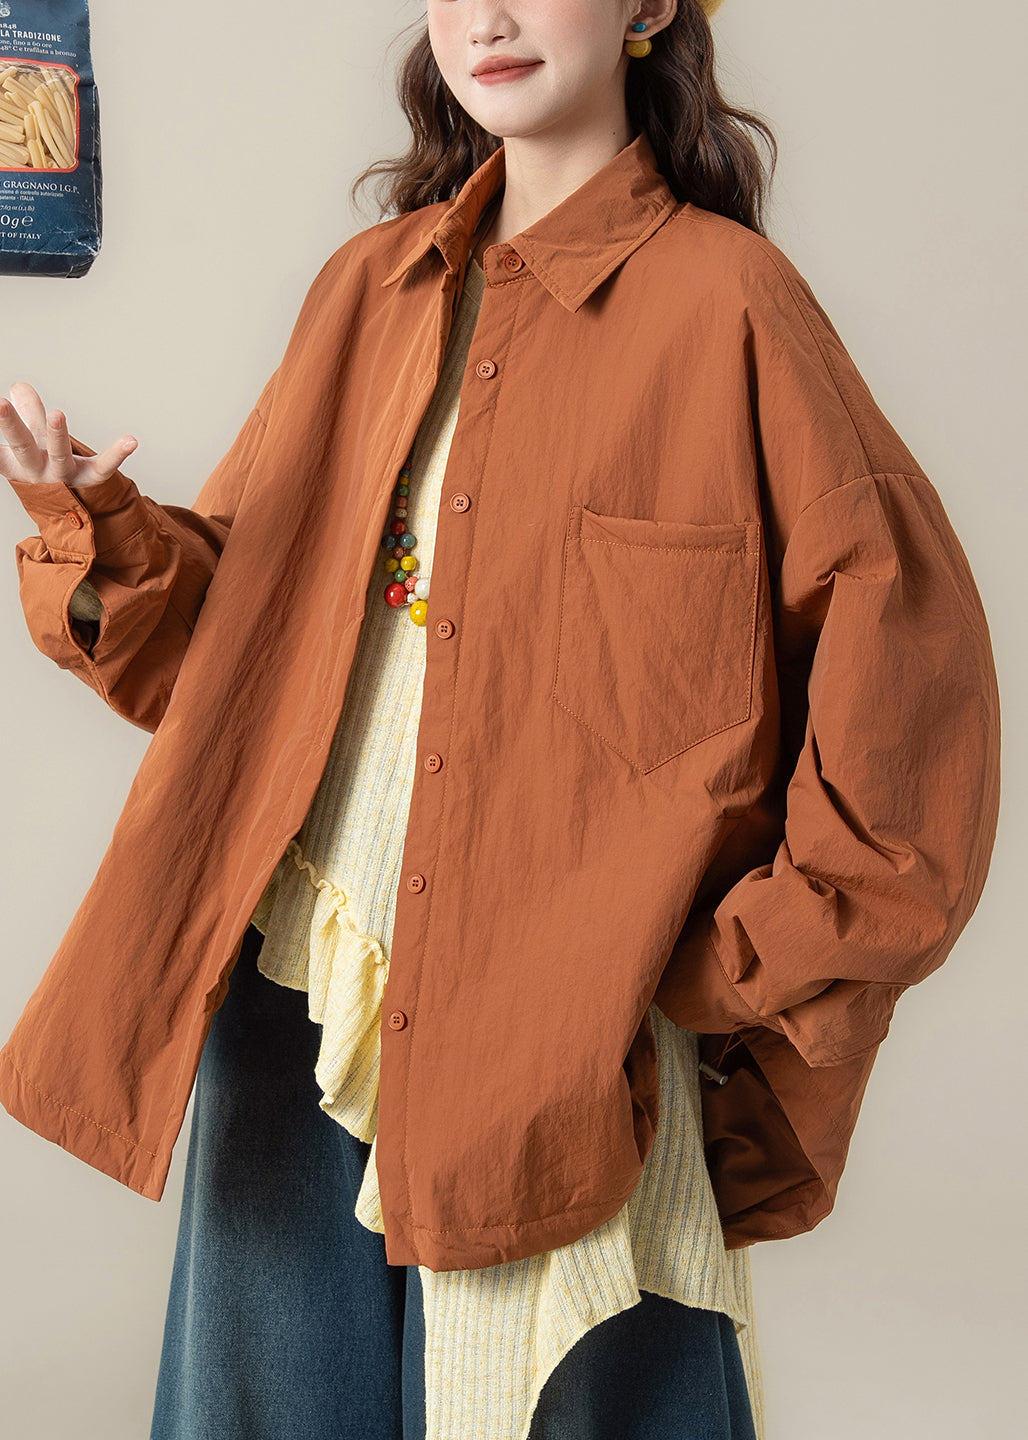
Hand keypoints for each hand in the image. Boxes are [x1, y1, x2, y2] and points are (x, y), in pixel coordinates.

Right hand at [0, 380, 136, 486]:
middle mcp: (38, 470)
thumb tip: (20, 387)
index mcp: (17, 461)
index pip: (3, 445)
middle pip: (22, 446)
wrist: (68, 505)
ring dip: (56, 434)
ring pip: (58, 455)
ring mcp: (65, 475)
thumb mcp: (32, 438)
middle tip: (1, 404)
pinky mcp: (91, 477)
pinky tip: (131, 441)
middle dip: (11, 426)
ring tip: (56, 414)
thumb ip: (29, 412)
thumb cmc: (45, 464)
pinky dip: (118, 453)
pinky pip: (104, 466)